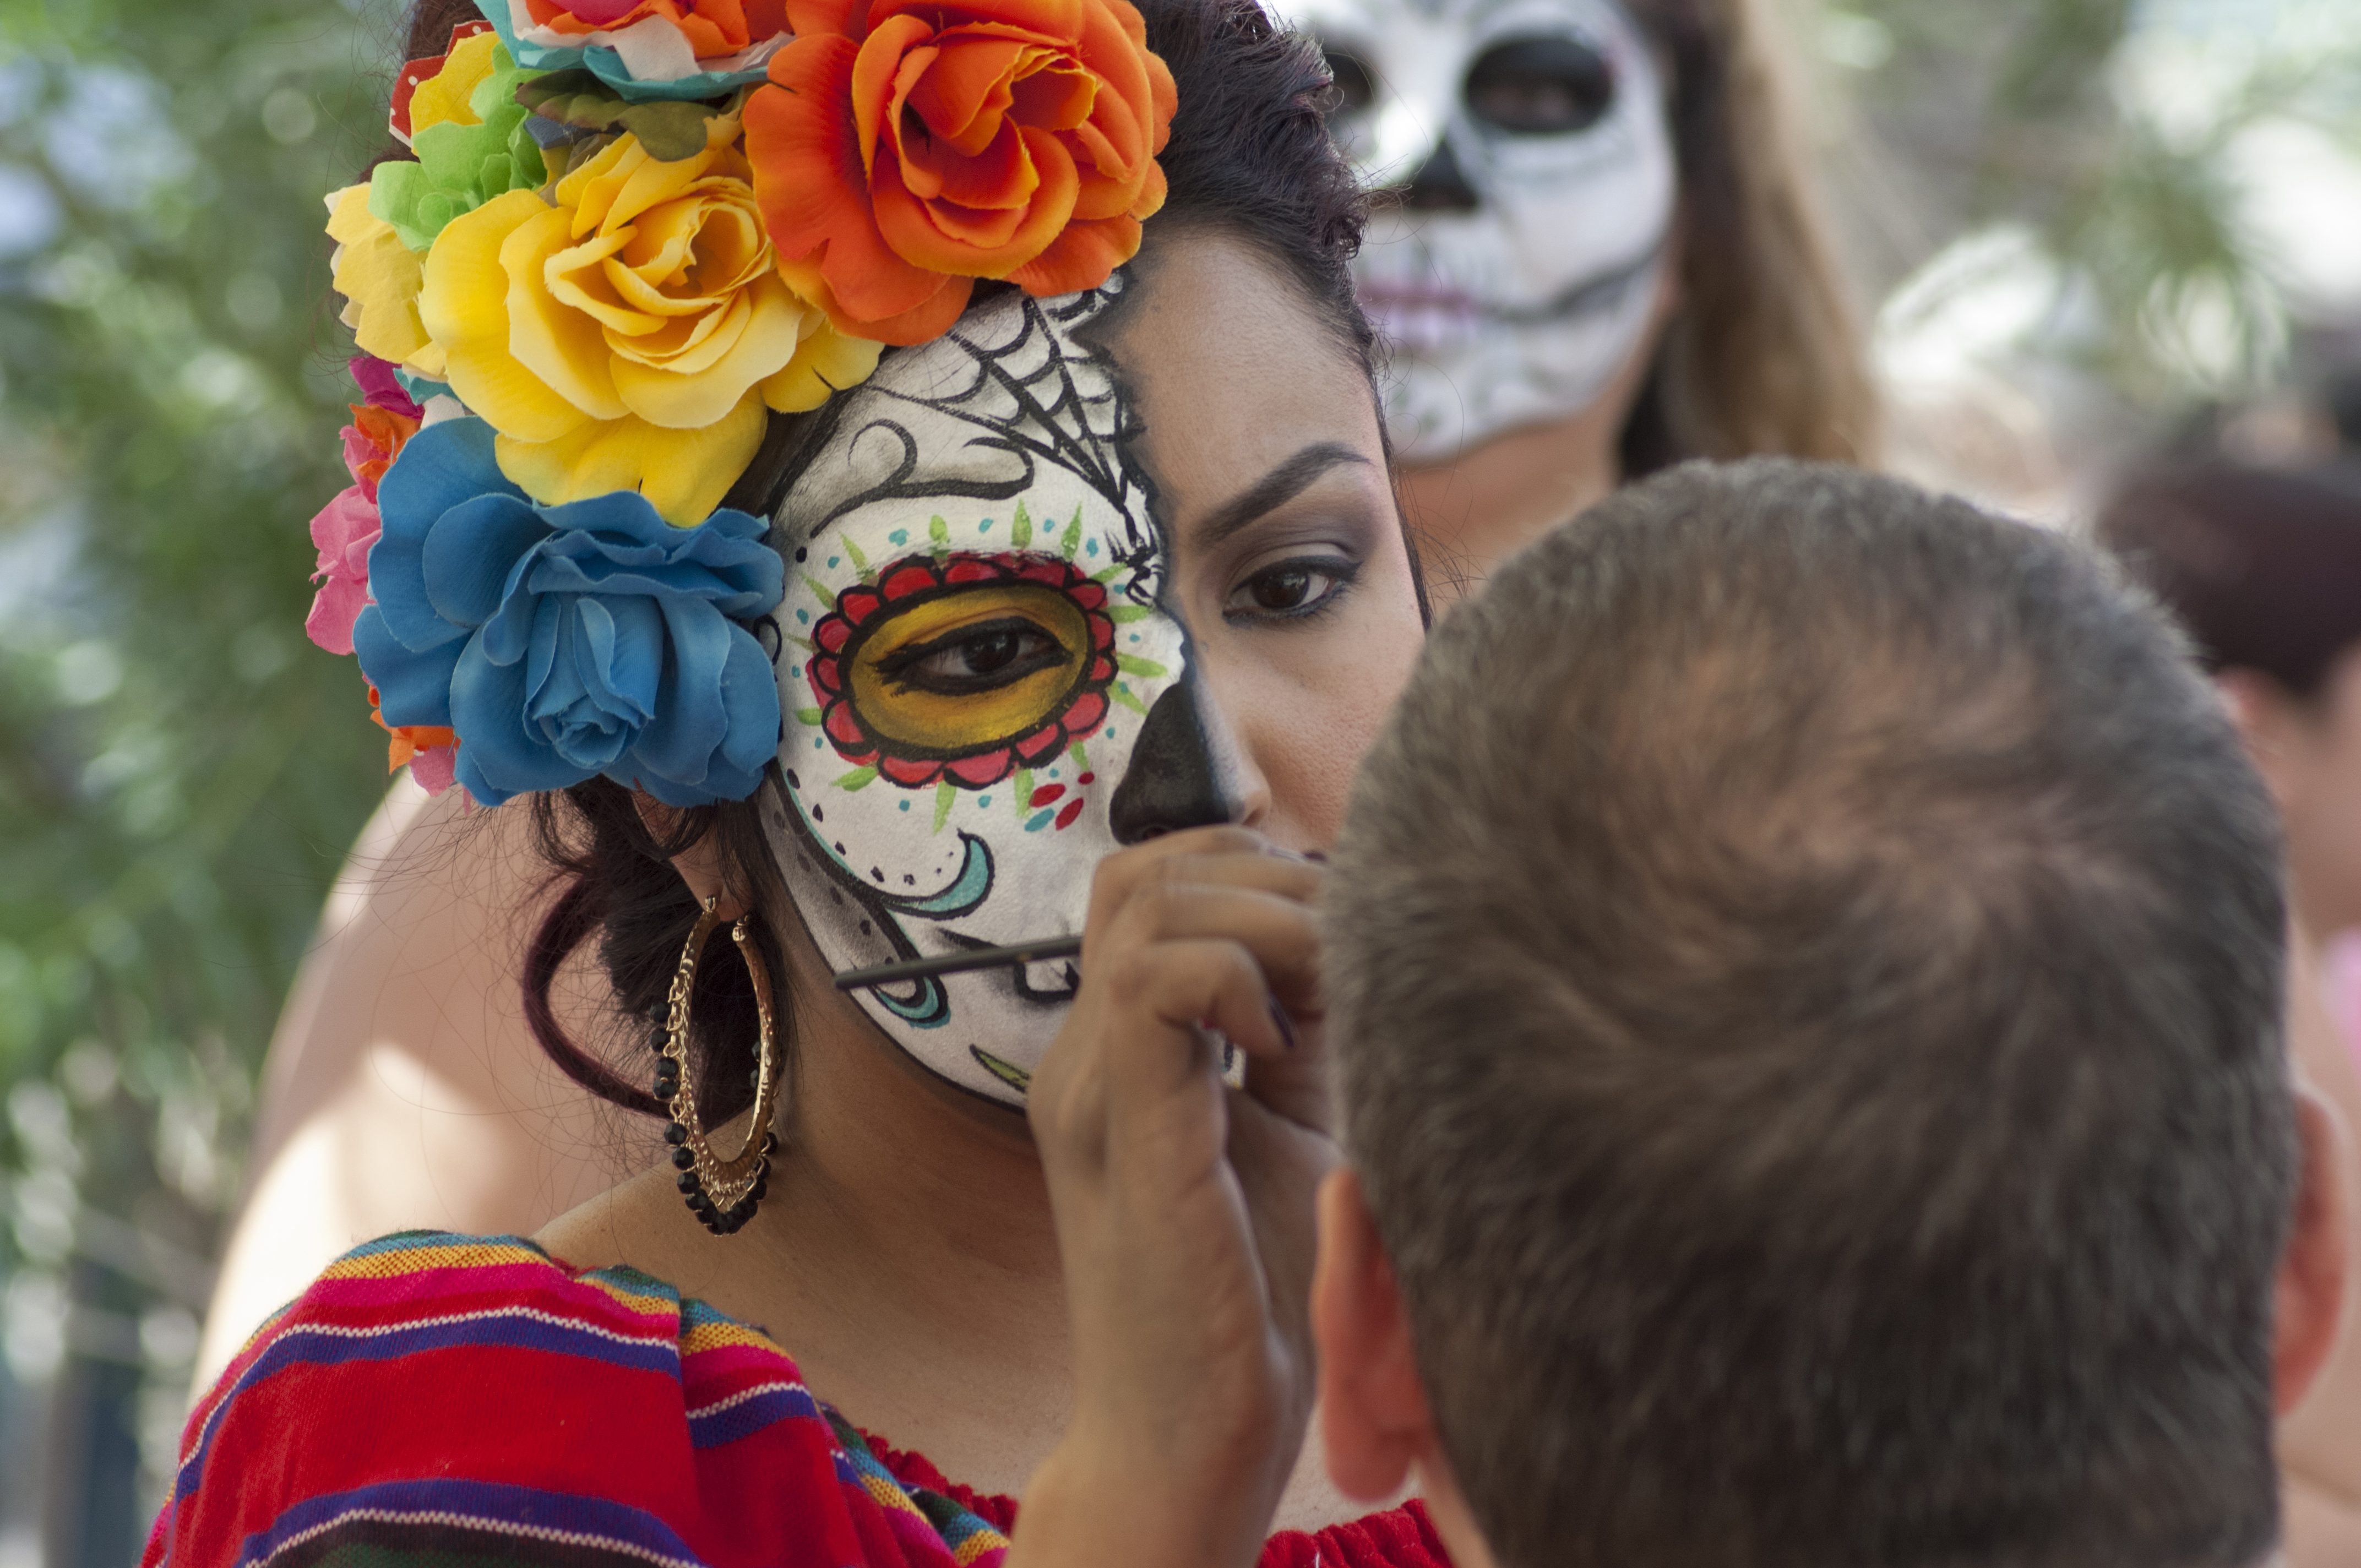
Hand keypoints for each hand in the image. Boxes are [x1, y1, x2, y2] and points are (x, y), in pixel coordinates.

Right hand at [1014, 826, 1336, 1567]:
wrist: (1189, 1443)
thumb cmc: (1251, 1302)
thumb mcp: (1292, 1132)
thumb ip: (1303, 1034)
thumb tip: (1368, 933)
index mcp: (1118, 1054)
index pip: (1156, 880)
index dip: (1256, 873)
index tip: (1335, 945)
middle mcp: (1085, 1055)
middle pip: (1148, 869)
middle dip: (1268, 879)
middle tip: (1340, 961)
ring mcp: (1092, 1088)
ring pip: (1152, 901)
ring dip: (1265, 921)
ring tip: (1320, 1001)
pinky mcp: (1124, 1131)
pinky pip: (1157, 981)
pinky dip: (1236, 977)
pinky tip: (1281, 1049)